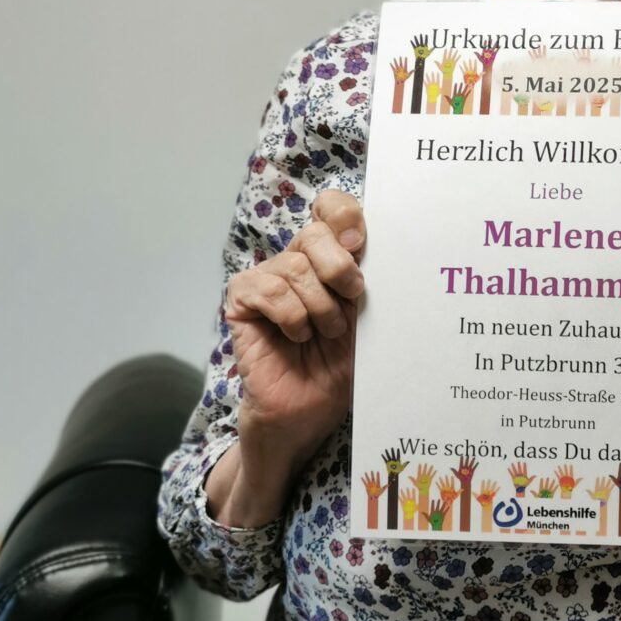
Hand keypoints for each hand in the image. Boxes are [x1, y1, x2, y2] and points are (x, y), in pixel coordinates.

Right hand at [223, 189, 366, 461]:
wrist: (309, 412)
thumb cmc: (338, 366)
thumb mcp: (366, 319)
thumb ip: (366, 281)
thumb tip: (378, 246)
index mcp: (329, 259)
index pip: (331, 209)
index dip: (344, 215)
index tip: (359, 243)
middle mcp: (297, 263)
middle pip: (315, 233)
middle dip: (339, 267)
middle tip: (353, 297)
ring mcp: (267, 280)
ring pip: (295, 266)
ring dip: (320, 306)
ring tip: (325, 334)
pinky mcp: (242, 302)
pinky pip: (268, 289)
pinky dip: (290, 315)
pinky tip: (297, 336)